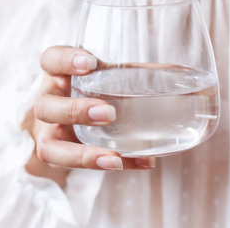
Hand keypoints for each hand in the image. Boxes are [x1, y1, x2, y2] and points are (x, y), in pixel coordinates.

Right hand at [23, 46, 155, 185]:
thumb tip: (183, 78)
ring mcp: (50, 134)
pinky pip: (77, 170)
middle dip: (75, 111)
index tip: (91, 63)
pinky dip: (109, 167)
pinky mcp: (60, 157)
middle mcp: (49, 103)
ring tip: (114, 156)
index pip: (50, 60)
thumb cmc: (95, 90)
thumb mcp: (109, 77)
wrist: (68, 121)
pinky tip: (140, 163)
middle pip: (45, 107)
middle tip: (109, 113)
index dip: (65, 60)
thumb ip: (137, 74)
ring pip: (49, 147)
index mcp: (59, 75)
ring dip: (82, 154)